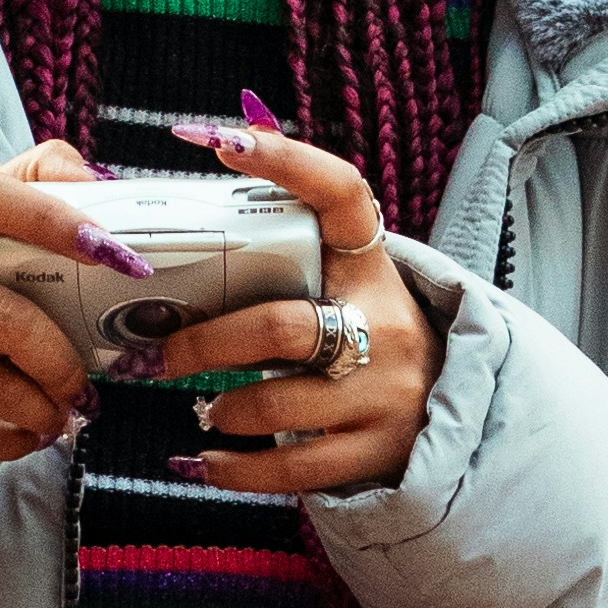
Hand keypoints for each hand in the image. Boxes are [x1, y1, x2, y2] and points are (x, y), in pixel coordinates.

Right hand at [0, 144, 127, 461]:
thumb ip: (31, 183)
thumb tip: (96, 179)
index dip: (49, 219)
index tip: (108, 251)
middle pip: (2, 318)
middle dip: (57, 358)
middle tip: (82, 379)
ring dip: (41, 408)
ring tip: (61, 409)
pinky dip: (8, 440)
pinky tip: (26, 433)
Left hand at [154, 120, 441, 497]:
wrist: (451, 407)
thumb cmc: (369, 329)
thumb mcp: (346, 278)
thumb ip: (290, 237)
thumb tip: (225, 141)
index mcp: (369, 264)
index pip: (339, 193)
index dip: (284, 160)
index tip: (219, 137)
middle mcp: (384, 324)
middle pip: (279, 326)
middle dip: (204, 345)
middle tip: (156, 353)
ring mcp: (383, 394)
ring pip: (276, 404)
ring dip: (220, 407)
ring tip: (199, 404)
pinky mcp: (375, 452)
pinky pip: (291, 469)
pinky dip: (234, 469)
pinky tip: (204, 462)